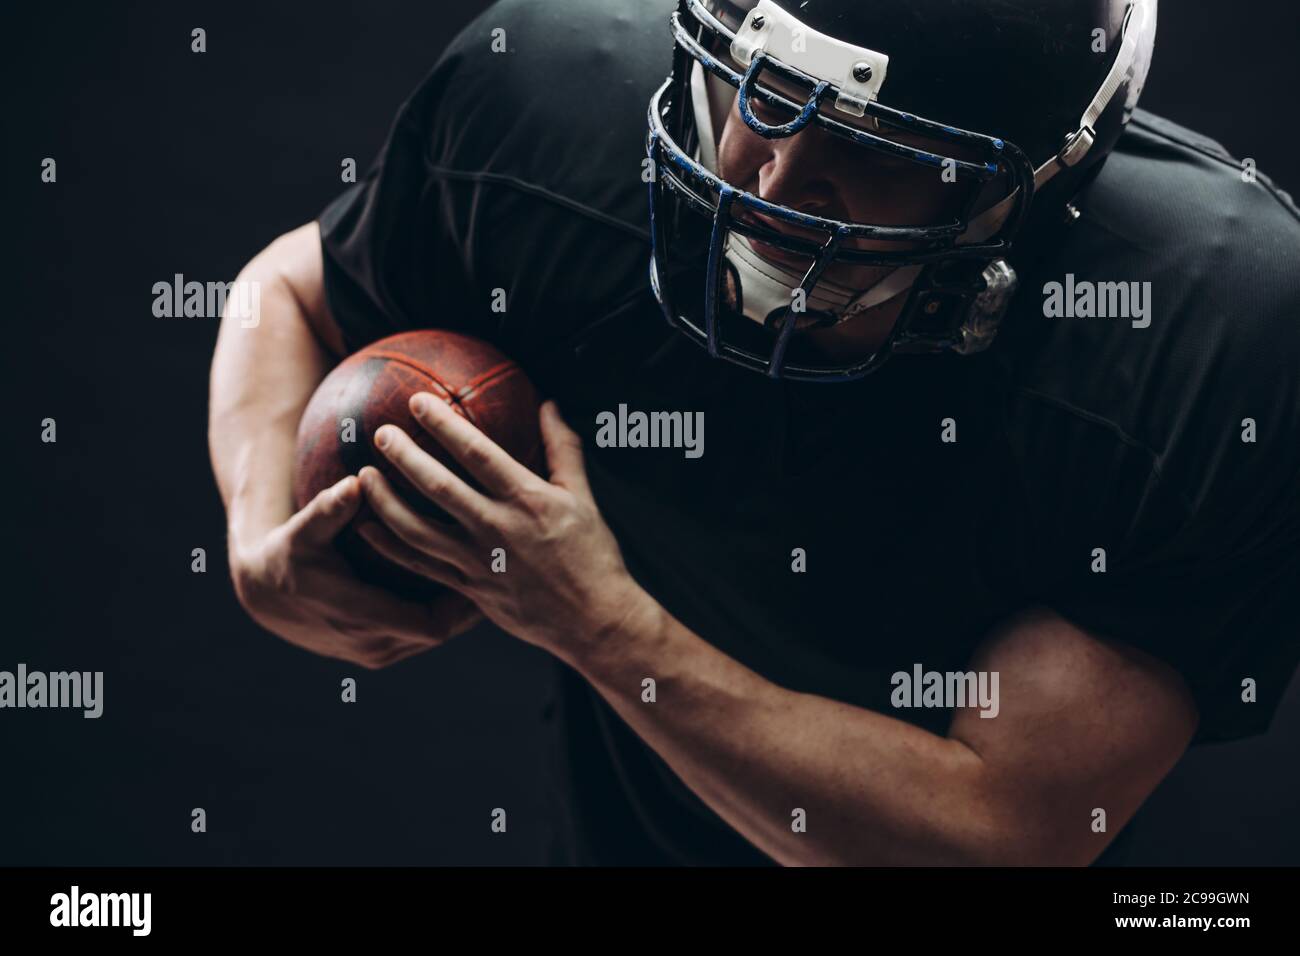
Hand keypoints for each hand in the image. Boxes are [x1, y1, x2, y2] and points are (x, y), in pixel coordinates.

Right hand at [229, 475, 483, 668]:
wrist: (263, 593)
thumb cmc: (287, 554)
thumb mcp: (303, 531)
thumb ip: (328, 510)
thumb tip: (353, 484)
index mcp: (362, 618)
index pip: (433, 623)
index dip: (465, 602)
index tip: (488, 569)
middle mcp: (373, 646)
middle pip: (443, 631)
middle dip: (471, 604)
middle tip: (500, 568)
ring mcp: (376, 654)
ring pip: (435, 636)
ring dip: (459, 611)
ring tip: (490, 575)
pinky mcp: (377, 652)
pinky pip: (421, 636)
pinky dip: (441, 614)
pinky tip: (463, 584)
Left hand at [356, 396, 646, 655]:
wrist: (593, 621)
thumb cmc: (593, 555)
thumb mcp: (583, 497)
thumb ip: (563, 448)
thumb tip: (550, 404)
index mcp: (528, 499)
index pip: (477, 453)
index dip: (444, 424)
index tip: (417, 401)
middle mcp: (498, 528)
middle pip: (437, 487)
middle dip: (404, 456)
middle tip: (380, 433)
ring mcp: (479, 561)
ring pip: (418, 529)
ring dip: (385, 500)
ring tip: (364, 476)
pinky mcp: (469, 588)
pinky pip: (420, 565)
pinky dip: (389, 546)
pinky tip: (367, 528)